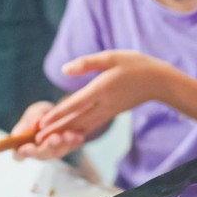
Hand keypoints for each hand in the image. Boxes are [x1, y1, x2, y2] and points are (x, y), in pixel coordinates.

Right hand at [13, 101, 83, 160]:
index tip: (27, 148)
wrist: (59, 114)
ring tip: (67, 135)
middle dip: (48, 147)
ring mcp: (55, 152)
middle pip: (42, 155)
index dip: (22, 153)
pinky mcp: (69, 148)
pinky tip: (79, 135)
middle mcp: (39, 153)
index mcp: (23, 145)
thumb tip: (35, 125)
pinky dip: (75, 142)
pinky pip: (73, 147)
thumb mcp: (35, 112)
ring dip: (64, 145)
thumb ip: (32, 118)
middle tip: (54, 138)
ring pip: (59, 152)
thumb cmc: (40, 115)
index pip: (19, 154)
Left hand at [38, 50, 174, 136]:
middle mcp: (103, 104)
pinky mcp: (112, 113)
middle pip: (75, 120)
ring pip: (83, 125)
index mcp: (101, 89)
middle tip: (36, 139)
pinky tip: (70, 135)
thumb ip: (87, 63)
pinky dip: (79, 130)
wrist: (160, 82)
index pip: (74, 104)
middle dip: (55, 130)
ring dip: (64, 133)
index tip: (41, 123)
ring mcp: (108, 111)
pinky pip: (92, 124)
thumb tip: (64, 69)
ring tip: (48, 140)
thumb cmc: (137, 65)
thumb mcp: (112, 57)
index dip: (57, 114)